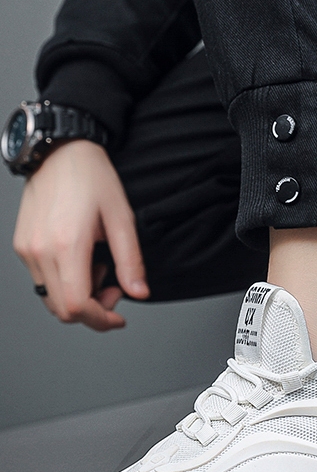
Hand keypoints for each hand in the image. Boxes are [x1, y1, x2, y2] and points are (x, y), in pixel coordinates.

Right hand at [13, 139, 149, 330]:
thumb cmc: (92, 178)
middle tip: (115, 287)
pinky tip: (82, 260)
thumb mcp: (122, 219)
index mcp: (66, 245)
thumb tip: (139, 292)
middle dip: (93, 310)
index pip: (76, 305)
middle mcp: (39, 251)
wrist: (60, 152)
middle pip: (62, 309)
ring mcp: (27, 249)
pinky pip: (42, 281)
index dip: (100, 320)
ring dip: (79, 297)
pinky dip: (65, 283)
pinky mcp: (22, 245)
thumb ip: (130, 261)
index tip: (119, 317)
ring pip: (50, 298)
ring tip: (99, 268)